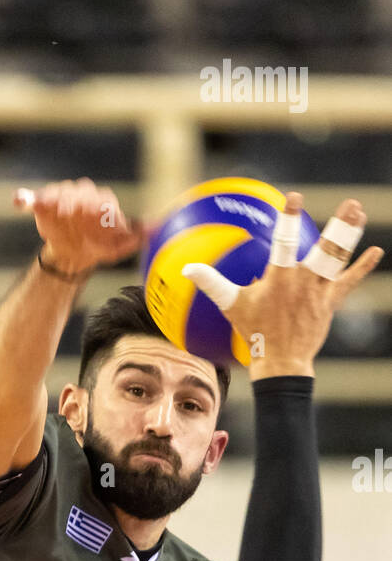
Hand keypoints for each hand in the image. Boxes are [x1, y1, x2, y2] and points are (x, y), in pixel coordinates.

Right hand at [15, 178, 142, 275]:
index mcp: (102, 202)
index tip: (95, 215)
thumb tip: (154, 230)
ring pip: (58, 193)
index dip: (99, 207)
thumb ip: (135, 237)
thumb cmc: (99, 246)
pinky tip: (18, 201)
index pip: (102, 200)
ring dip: (53, 198)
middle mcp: (83, 195)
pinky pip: (32, 199)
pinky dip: (25, 198)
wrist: (74, 254)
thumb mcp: (118, 246)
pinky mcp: (44, 206)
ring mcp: (63, 199)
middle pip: (79, 192)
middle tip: (68, 211)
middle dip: (75, 200)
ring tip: (48, 205)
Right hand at [182, 194, 383, 377]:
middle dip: (339, 225)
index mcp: (280, 279)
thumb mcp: (231, 306)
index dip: (289, 219)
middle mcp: (303, 282)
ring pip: (338, 259)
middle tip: (351, 203)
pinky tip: (376, 252)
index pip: (285, 242)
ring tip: (358, 211)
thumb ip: (211, 283)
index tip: (295, 197)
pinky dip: (363, 267)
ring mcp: (320, 292)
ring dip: (350, 235)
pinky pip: (349, 282)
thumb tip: (187, 269)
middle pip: (325, 248)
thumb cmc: (254, 333)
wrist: (281, 362)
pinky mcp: (330, 303)